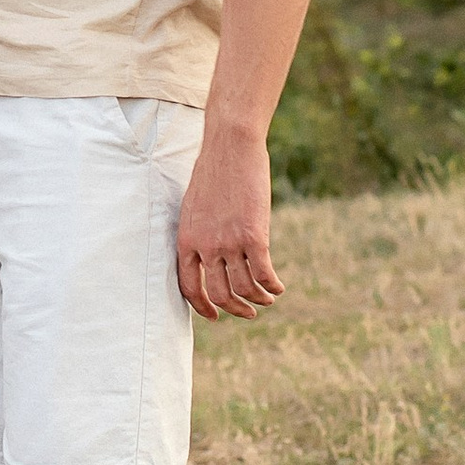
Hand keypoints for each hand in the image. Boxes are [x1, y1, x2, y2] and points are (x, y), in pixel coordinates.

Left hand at [174, 122, 284, 322]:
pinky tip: (278, 286)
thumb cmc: (213, 172)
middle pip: (220, 294)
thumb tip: (210, 254)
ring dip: (259, 299)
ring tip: (268, 298)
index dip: (202, 307)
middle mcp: (205, 246)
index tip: (215, 316)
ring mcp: (229, 242)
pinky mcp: (254, 236)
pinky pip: (263, 274)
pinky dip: (272, 286)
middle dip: (236, 309)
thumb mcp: (194, 207)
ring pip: (245, 288)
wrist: (230, 148)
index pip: (189, 287)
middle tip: (249, 312)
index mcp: (186, 240)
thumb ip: (200, 233)